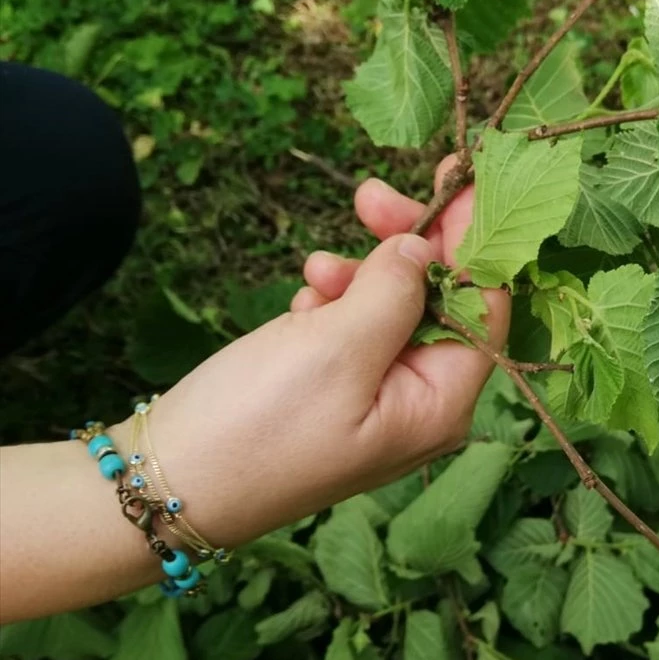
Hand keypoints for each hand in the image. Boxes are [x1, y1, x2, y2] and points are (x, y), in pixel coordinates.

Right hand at [115, 158, 508, 548]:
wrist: (170, 482)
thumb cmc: (260, 426)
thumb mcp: (336, 349)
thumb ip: (394, 292)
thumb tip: (425, 247)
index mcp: (442, 404)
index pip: (487, 307)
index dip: (476, 241)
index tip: (459, 178)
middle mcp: (422, 403)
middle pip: (442, 300)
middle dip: (407, 246)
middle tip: (368, 194)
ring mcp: (379, 396)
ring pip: (392, 307)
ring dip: (358, 275)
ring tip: (312, 273)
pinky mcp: (336, 389)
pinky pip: (353, 328)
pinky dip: (332, 304)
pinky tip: (302, 306)